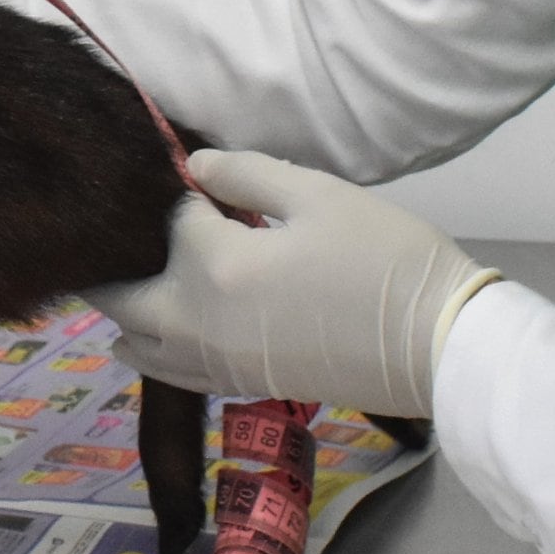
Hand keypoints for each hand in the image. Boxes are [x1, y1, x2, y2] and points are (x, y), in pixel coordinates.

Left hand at [89, 148, 506, 418]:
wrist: (438, 346)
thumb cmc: (384, 258)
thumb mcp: (317, 194)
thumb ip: (245, 175)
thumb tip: (193, 166)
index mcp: (211, 267)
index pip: (168, 219)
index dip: (180, 192)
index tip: (193, 175)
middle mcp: (196, 324)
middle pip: (121, 298)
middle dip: (116, 262)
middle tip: (126, 229)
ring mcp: (216, 365)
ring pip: (136, 346)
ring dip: (127, 311)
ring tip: (143, 275)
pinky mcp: (242, 387)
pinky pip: (174, 371)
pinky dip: (158, 347)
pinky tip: (173, 324)